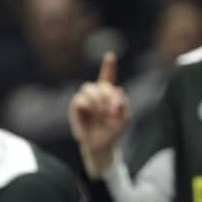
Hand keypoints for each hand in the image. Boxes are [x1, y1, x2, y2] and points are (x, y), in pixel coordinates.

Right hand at [68, 52, 129, 178]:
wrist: (101, 146)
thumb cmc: (114, 132)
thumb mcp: (125, 119)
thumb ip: (124, 105)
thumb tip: (118, 90)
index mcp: (109, 94)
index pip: (108, 77)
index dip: (108, 66)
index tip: (110, 56)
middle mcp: (96, 94)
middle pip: (100, 84)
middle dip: (107, 94)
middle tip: (112, 110)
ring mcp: (85, 100)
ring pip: (88, 88)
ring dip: (97, 100)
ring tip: (102, 113)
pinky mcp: (76, 108)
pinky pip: (79, 100)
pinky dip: (88, 106)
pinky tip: (93, 115)